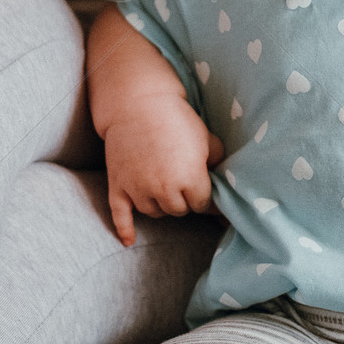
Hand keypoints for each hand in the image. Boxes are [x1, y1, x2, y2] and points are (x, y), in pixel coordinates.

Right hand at [105, 96, 223, 246]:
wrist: (138, 102)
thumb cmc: (176, 118)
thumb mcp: (206, 137)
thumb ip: (217, 160)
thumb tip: (225, 179)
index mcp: (190, 179)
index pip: (202, 205)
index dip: (204, 197)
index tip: (206, 194)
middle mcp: (164, 189)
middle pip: (179, 211)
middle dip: (183, 199)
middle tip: (182, 183)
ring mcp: (139, 189)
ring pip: (154, 212)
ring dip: (160, 204)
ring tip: (163, 186)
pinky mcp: (119, 185)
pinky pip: (120, 215)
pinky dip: (125, 229)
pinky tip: (129, 242)